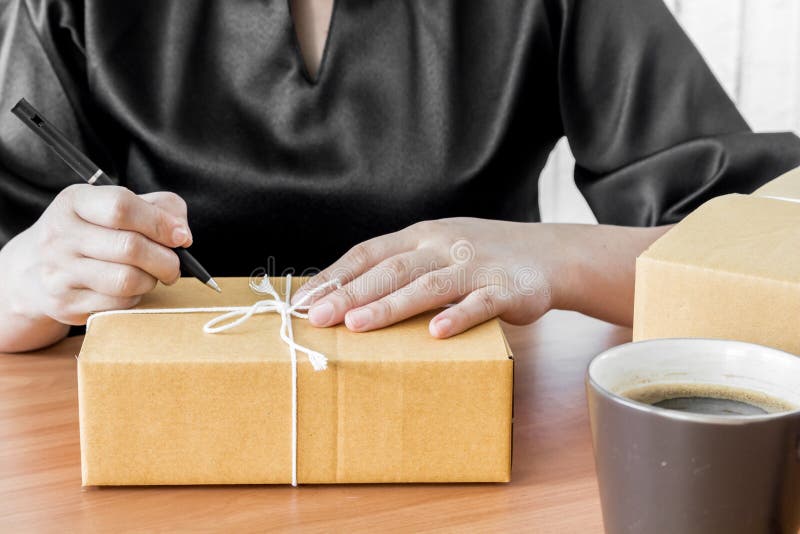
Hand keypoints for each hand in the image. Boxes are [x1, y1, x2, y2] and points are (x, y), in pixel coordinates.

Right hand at [2, 184, 191, 327]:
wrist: (35, 268)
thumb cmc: (93, 232)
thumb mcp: (117, 206)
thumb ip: (159, 207)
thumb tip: (182, 235)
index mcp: (74, 202)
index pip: (121, 206)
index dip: (160, 222)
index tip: (180, 236)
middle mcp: (61, 235)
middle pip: (130, 247)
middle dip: (166, 259)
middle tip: (173, 263)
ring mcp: (59, 271)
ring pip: (128, 280)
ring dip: (152, 280)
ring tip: (151, 274)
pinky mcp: (66, 303)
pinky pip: (119, 303)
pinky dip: (136, 297)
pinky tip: (130, 288)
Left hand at [293, 218, 566, 337]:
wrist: (549, 254)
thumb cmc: (481, 257)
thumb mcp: (438, 249)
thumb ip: (402, 267)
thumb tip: (346, 297)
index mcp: (421, 236)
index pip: (369, 253)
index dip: (336, 276)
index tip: (304, 301)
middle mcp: (443, 246)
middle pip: (390, 270)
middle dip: (350, 293)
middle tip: (317, 317)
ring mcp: (475, 266)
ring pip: (427, 286)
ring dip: (390, 305)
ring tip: (357, 326)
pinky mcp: (506, 289)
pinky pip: (480, 304)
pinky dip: (458, 316)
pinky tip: (436, 332)